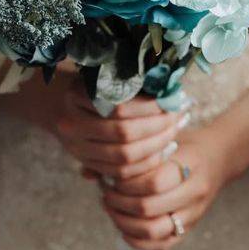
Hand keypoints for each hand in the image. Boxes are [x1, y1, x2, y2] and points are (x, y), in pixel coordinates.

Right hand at [54, 88, 184, 179]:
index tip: (172, 100)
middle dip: (157, 126)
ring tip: (175, 130)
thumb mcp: (111, 77)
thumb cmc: (99, 86)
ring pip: (124, 156)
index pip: (119, 107)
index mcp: (76, 96)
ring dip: (156, 145)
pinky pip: (122, 172)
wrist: (69, 106)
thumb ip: (135, 85)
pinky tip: (165, 149)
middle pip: (123, 133)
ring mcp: (77, 148)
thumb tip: (171, 94)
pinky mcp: (89, 165)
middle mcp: (72, 124)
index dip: (149, 107)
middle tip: (178, 116)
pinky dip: (147, 162)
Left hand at [100, 127, 231, 249]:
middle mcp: (195, 191)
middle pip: (150, 208)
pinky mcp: (191, 226)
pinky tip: (123, 226)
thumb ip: (130, 152)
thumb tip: (87, 172)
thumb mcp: (163, 138)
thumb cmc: (184, 142)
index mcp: (190, 164)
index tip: (112, 177)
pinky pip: (163, 244)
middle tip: (106, 194)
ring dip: (125, 223)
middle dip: (120, 203)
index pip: (154, 181)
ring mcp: (194, 212)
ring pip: (154, 230)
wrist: (219, 156)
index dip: (127, 183)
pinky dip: (138, 240)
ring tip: (111, 209)